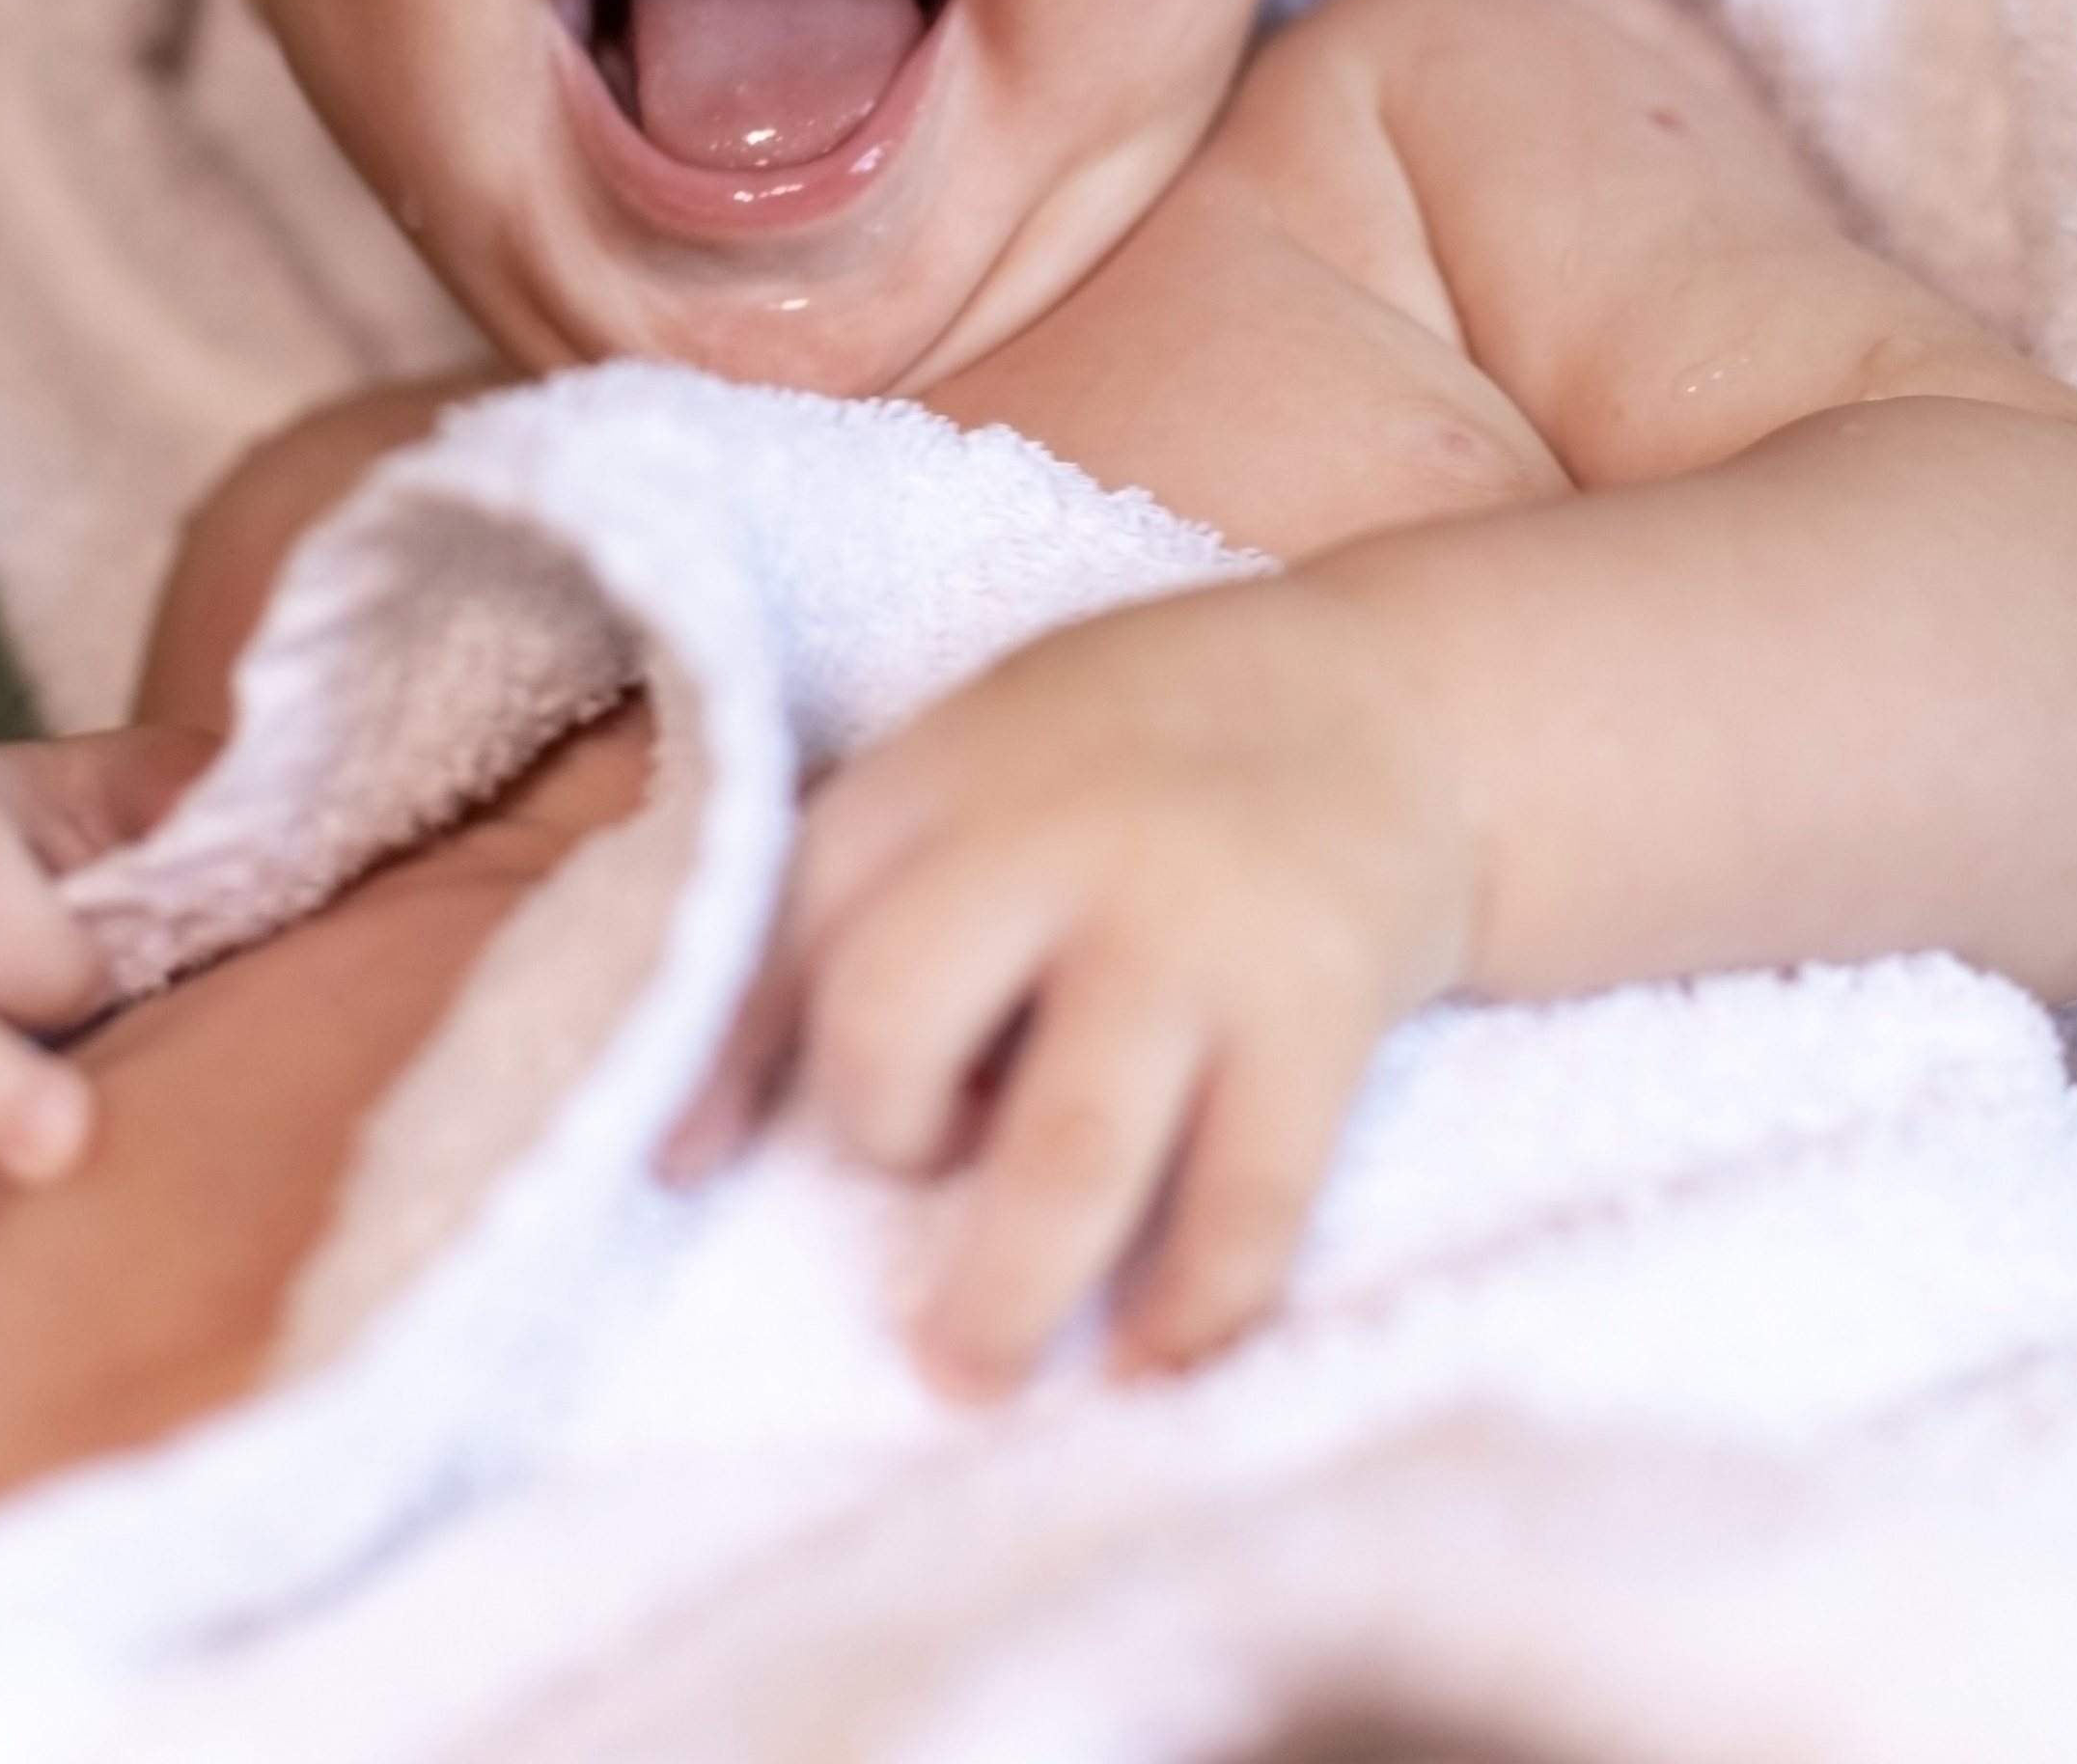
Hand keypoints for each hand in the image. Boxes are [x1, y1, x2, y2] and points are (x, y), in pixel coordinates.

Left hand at [667, 574, 1469, 1395]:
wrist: (1390, 702)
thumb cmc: (1140, 757)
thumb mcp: (983, 759)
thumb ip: (859, 901)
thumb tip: (687, 1145)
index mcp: (952, 774)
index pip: (786, 920)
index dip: (726, 1060)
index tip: (686, 1170)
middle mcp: (1058, 841)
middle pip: (894, 1021)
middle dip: (881, 1133)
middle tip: (920, 1170)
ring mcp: (1192, 928)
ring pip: (1067, 1148)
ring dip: (1006, 1291)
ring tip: (968, 1374)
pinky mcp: (1317, 1007)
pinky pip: (1243, 1198)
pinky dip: (1190, 1306)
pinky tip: (1152, 1358)